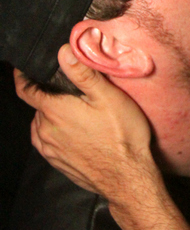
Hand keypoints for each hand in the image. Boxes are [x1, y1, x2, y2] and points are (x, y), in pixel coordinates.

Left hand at [14, 44, 156, 198]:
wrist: (128, 178)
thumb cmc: (122, 136)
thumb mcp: (108, 97)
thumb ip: (83, 73)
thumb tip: (64, 51)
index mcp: (55, 111)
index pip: (26, 90)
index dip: (23, 78)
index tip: (24, 71)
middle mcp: (47, 130)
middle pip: (38, 107)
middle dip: (48, 97)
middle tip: (69, 93)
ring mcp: (51, 149)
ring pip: (41, 125)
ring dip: (50, 117)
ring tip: (71, 113)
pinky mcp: (58, 164)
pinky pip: (46, 143)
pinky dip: (53, 134)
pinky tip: (70, 133)